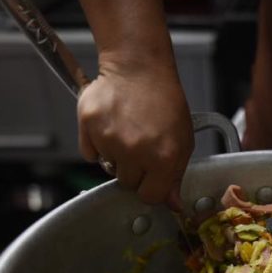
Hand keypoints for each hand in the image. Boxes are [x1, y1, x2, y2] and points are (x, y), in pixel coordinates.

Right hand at [77, 58, 193, 203]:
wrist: (139, 67)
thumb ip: (176, 175)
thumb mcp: (182, 140)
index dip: (151, 188)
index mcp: (163, 158)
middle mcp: (135, 151)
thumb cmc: (163, 101)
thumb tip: (173, 205)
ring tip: (127, 131)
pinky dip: (97, 144)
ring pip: (108, 168)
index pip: (150, 196)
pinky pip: (89, 153)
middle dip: (134, 170)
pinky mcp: (88, 126)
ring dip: (116, 156)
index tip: (151, 178)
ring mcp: (109, 138)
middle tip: (140, 147)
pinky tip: (110, 126)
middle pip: (127, 184)